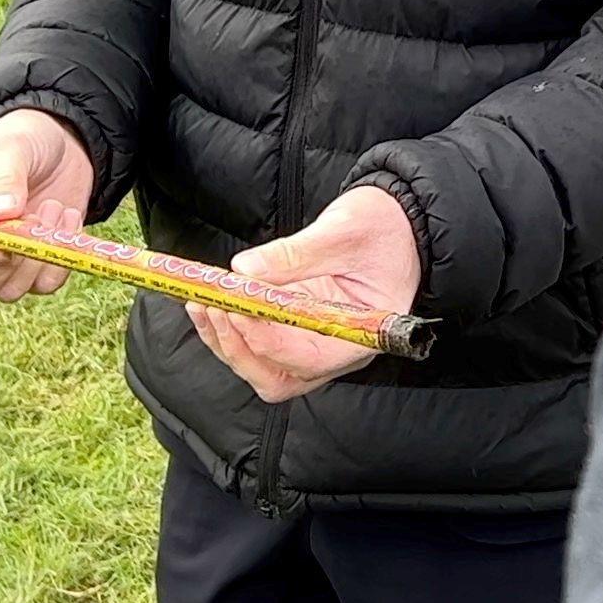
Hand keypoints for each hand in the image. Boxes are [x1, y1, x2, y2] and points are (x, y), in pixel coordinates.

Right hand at [0, 107, 97, 308]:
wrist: (57, 144)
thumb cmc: (18, 140)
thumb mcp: (9, 146)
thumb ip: (2, 177)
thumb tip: (1, 212)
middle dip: (4, 269)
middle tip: (32, 226)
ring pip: (7, 292)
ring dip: (39, 255)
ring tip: (53, 207)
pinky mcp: (26, 267)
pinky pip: (42, 286)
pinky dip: (61, 258)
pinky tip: (65, 218)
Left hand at [191, 184, 421, 404]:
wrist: (400, 224)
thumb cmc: (385, 228)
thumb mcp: (344, 231)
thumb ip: (296, 253)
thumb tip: (244, 269)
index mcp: (362, 333)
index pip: (308, 357)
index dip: (267, 338)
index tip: (238, 307)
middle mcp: (337, 349)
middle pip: (280, 377)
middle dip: (240, 349)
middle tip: (216, 309)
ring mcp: (315, 344)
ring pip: (263, 368)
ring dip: (227, 341)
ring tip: (203, 302)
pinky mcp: (298, 332)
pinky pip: (259, 347)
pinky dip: (230, 330)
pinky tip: (211, 303)